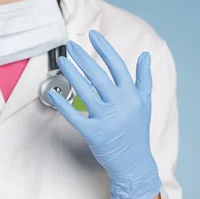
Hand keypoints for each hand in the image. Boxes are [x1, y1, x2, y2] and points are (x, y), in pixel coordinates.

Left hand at [48, 30, 161, 198]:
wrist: (134, 162)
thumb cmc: (138, 132)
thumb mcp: (145, 104)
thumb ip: (144, 79)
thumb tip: (145, 55)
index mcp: (132, 96)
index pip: (117, 66)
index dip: (104, 49)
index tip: (93, 36)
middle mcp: (120, 105)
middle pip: (98, 75)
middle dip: (83, 58)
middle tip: (71, 45)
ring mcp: (106, 119)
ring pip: (85, 91)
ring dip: (72, 74)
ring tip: (63, 62)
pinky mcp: (93, 133)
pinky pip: (74, 115)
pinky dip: (63, 104)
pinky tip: (54, 93)